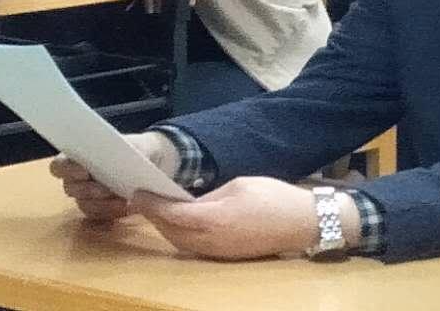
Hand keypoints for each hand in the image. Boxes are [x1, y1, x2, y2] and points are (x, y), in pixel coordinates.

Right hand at [50, 131, 177, 221]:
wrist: (151, 163)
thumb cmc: (137, 149)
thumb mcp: (134, 143)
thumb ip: (125, 146)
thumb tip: (119, 154)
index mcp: (77, 158)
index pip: (59, 166)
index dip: (67, 169)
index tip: (84, 171)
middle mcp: (76, 179)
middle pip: (70, 188)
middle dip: (88, 189)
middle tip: (107, 189)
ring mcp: (85, 197)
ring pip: (84, 204)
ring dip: (102, 203)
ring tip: (123, 199)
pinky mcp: (99, 211)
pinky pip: (98, 216)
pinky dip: (112, 212)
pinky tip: (127, 206)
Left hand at [132, 177, 336, 259]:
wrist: (303, 223)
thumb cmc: (275, 197)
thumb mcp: (241, 184)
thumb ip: (211, 196)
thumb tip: (191, 203)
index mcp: (215, 219)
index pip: (172, 214)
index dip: (152, 204)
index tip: (137, 192)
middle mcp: (212, 241)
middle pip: (171, 232)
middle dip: (154, 217)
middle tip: (143, 199)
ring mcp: (218, 252)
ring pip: (180, 242)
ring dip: (166, 228)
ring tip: (157, 209)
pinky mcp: (225, 256)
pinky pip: (193, 247)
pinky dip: (180, 235)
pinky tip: (180, 223)